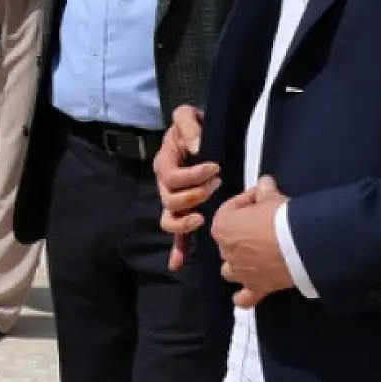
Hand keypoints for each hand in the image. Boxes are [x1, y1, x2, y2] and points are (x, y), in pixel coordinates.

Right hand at [155, 105, 219, 270]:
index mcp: (164, 163)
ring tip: (203, 217)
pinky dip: (177, 249)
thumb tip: (197, 147)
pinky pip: (177, 233)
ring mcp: (174, 200)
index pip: (171, 176)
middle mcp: (165, 185)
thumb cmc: (194, 127)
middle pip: (170, 199)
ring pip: (170, 218)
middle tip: (216, 184)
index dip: (192, 175)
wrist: (200, 134)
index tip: (214, 167)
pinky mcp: (186, 211)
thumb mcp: (188, 116)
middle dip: (194, 194)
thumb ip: (189, 125)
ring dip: (186, 221)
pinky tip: (178, 264)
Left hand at [213, 176, 294, 307]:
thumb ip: (264, 190)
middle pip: (229, 240)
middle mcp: (225, 250)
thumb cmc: (281, 218)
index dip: (247, 202)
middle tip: (266, 226)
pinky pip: (244, 298)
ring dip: (238, 264)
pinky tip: (246, 296)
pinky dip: (243, 298)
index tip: (262, 198)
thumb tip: (265, 181)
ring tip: (254, 258)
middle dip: (243, 233)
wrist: (299, 245)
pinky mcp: (255, 287)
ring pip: (230, 269)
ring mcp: (239, 271)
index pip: (230, 210)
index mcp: (222, 225)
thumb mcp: (272, 198)